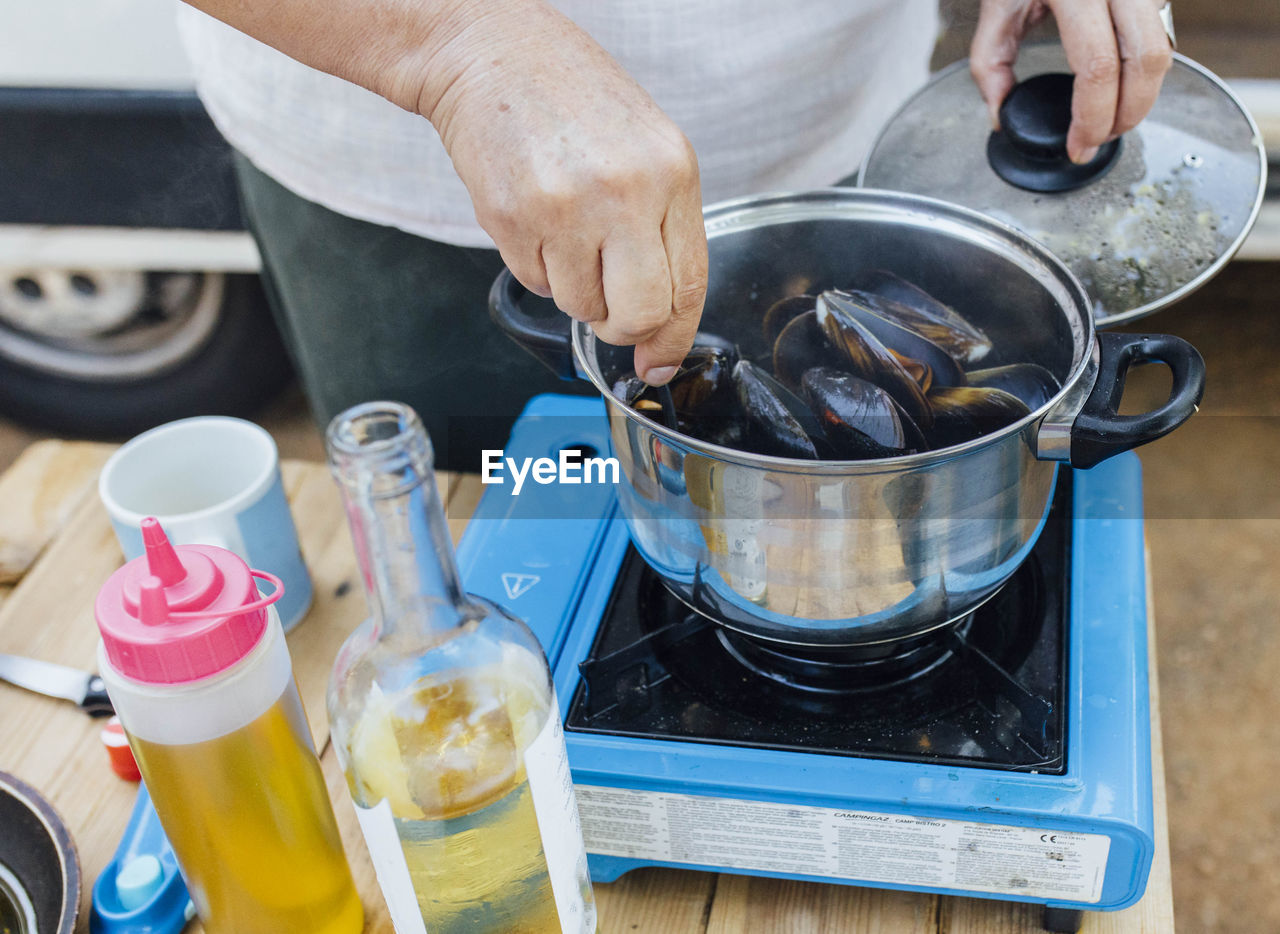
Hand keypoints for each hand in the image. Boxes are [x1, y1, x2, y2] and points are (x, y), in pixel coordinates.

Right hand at [418, 2, 706, 385]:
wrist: (492, 54)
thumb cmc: (574, 102)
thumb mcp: (647, 152)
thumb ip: (662, 233)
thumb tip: (658, 328)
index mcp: (672, 173)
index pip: (688, 286)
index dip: (673, 338)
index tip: (658, 363)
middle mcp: (624, 192)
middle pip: (637, 314)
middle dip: (622, 326)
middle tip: (609, 305)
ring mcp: (565, 207)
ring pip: (580, 306)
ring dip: (574, 286)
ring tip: (566, 228)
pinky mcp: (512, 218)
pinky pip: (535, 284)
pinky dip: (537, 266)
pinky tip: (537, 216)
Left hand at [970, 0, 1173, 163]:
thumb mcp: (998, 4)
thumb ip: (990, 63)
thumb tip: (1000, 113)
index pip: (1097, 65)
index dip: (1092, 116)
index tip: (1077, 145)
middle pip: (1146, 62)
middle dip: (1127, 114)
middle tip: (1098, 139)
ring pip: (1164, 49)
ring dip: (1141, 96)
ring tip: (1107, 119)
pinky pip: (1162, 34)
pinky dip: (1143, 70)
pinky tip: (1119, 87)